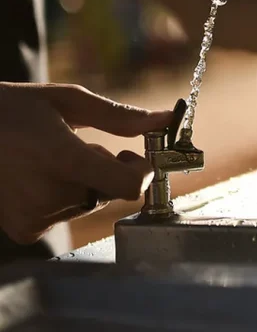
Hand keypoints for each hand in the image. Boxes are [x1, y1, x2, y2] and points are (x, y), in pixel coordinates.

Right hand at [0, 82, 171, 244]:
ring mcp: (34, 217)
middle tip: (85, 148)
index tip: (135, 154)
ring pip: (91, 202)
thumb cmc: (14, 109)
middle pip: (112, 192)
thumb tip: (166, 119)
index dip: (143, 171)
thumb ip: (119, 116)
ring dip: (87, 182)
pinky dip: (65, 197)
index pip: (129, 185)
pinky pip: (68, 214)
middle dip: (110, 170)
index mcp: (61, 158)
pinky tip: (39, 177)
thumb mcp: (67, 101)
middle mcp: (48, 195)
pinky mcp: (25, 231)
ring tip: (53, 159)